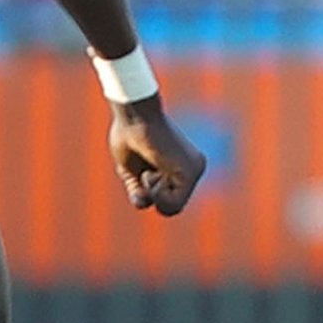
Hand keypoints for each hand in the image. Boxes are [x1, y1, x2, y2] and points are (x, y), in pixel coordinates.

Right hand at [107, 95, 205, 215]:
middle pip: (169, 206)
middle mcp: (192, 168)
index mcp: (180, 167)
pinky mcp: (192, 172)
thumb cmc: (128, 134)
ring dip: (152, 194)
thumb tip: (144, 203)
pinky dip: (157, 196)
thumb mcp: (131, 171)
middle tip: (145, 173)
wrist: (134, 114)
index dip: (146, 193)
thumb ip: (138, 191)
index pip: (165, 198)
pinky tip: (152, 174)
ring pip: (172, 209)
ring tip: (149, 171)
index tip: (140, 173)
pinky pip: (174, 205)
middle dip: (149, 195)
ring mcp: (195, 170)